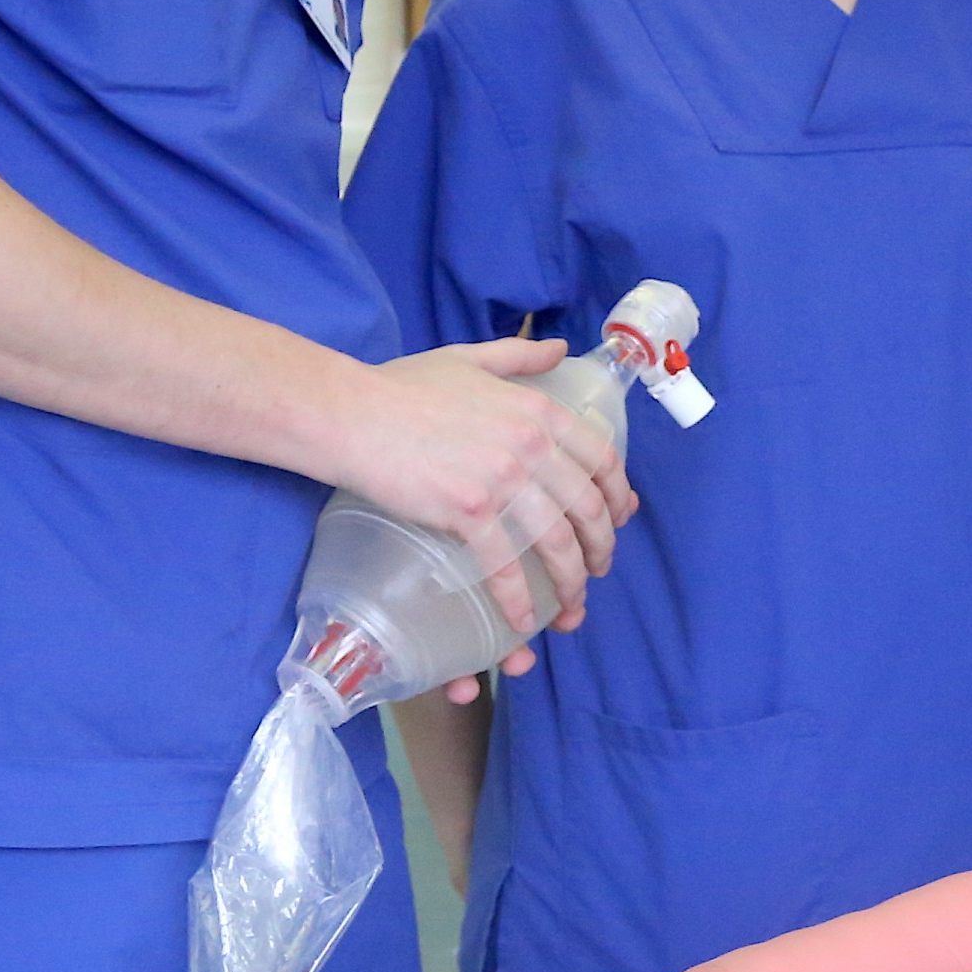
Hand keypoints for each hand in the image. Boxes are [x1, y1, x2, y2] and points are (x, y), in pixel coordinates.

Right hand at [345, 339, 637, 683]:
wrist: (351, 414)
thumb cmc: (403, 387)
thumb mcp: (470, 358)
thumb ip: (520, 355)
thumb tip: (558, 349)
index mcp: (538, 410)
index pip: (601, 458)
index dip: (618, 494)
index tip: (620, 518)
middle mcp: (531, 445)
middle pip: (588, 507)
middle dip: (602, 547)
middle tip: (598, 570)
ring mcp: (502, 480)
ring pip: (557, 541)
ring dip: (572, 583)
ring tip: (572, 609)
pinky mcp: (467, 512)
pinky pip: (504, 565)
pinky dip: (518, 600)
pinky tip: (521, 622)